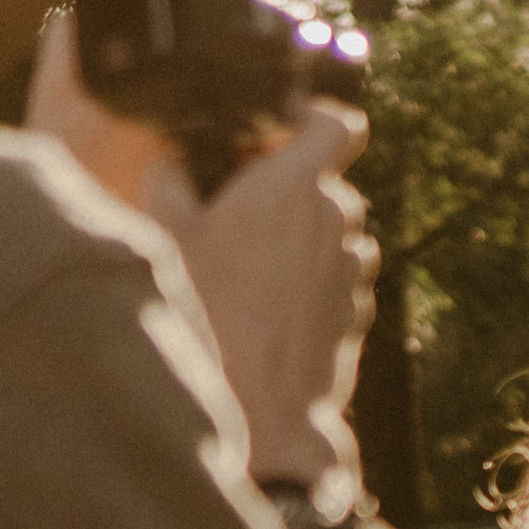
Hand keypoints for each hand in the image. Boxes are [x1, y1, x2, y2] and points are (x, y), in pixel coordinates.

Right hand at [24, 14, 380, 489]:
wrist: (266, 412)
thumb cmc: (211, 318)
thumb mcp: (168, 237)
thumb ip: (171, 179)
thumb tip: (174, 159)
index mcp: (296, 186)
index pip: (339, 122)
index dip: (314, 116)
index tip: (279, 127)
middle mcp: (339, 220)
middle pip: (328, 181)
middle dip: (291, 188)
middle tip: (237, 211)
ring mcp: (355, 268)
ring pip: (335, 231)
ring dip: (303, 238)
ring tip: (249, 268)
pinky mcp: (360, 311)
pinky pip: (339, 277)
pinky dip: (314, 280)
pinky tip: (270, 309)